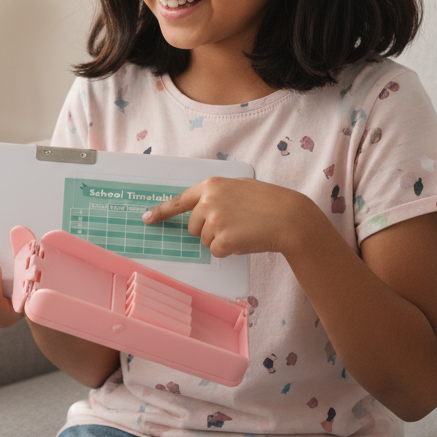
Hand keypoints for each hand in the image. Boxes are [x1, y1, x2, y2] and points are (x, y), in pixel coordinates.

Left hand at [142, 177, 321, 257]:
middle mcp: (208, 201)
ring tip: (243, 229)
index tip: (146, 219)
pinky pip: (216, 251)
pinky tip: (245, 239)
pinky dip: (229, 250)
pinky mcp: (222, 239)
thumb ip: (217, 195)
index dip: (161, 212)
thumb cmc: (268, 202)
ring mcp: (214, 220)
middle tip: (234, 224)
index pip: (179, 200)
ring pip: (204, 241)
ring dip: (220, 240)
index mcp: (211, 185)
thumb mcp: (239, 188)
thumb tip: (200, 212)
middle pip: (193, 227)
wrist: (290, 217)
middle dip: (209, 230)